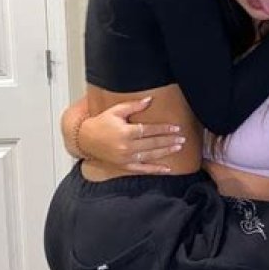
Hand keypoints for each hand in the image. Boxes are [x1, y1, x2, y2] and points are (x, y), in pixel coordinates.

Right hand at [67, 97, 185, 173]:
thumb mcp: (115, 111)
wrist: (85, 140)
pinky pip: (143, 170)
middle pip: (153, 143)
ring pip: (151, 156)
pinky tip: (167, 169)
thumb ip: (133, 106)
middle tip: (182, 138)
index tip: (176, 128)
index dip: (164, 129)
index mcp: (125, 132)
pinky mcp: (124, 167)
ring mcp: (126, 158)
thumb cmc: (101, 123)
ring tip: (178, 147)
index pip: (149, 130)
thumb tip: (150, 99)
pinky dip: (155, 170)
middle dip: (169, 140)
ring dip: (166, 152)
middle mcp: (127, 147)